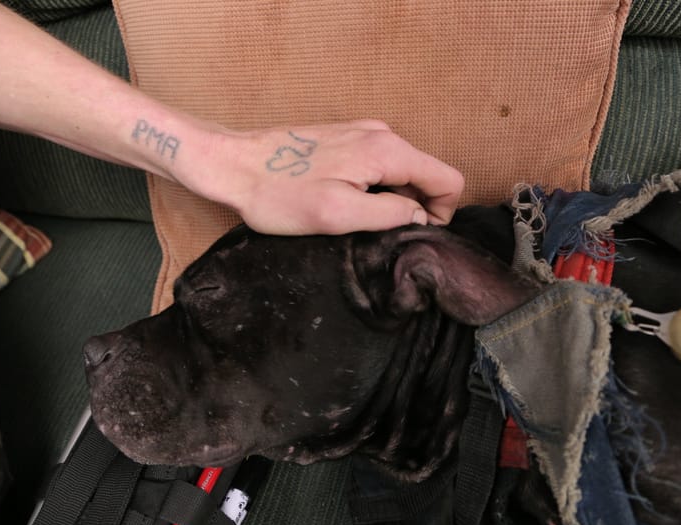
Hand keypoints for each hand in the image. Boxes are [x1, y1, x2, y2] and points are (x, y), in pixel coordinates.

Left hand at [177, 121, 463, 234]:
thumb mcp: (338, 215)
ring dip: (389, 200)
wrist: (232, 165)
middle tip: (376, 233)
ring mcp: (362, 133)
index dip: (441, 214)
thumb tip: (420, 217)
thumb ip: (389, 214)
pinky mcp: (345, 139)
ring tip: (354, 220)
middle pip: (426, 175)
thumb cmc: (278, 194)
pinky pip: (378, 167)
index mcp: (386, 151)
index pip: (448, 180)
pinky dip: (372, 189)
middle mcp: (381, 134)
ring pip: (402, 173)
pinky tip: (341, 203)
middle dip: (414, 208)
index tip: (411, 234)